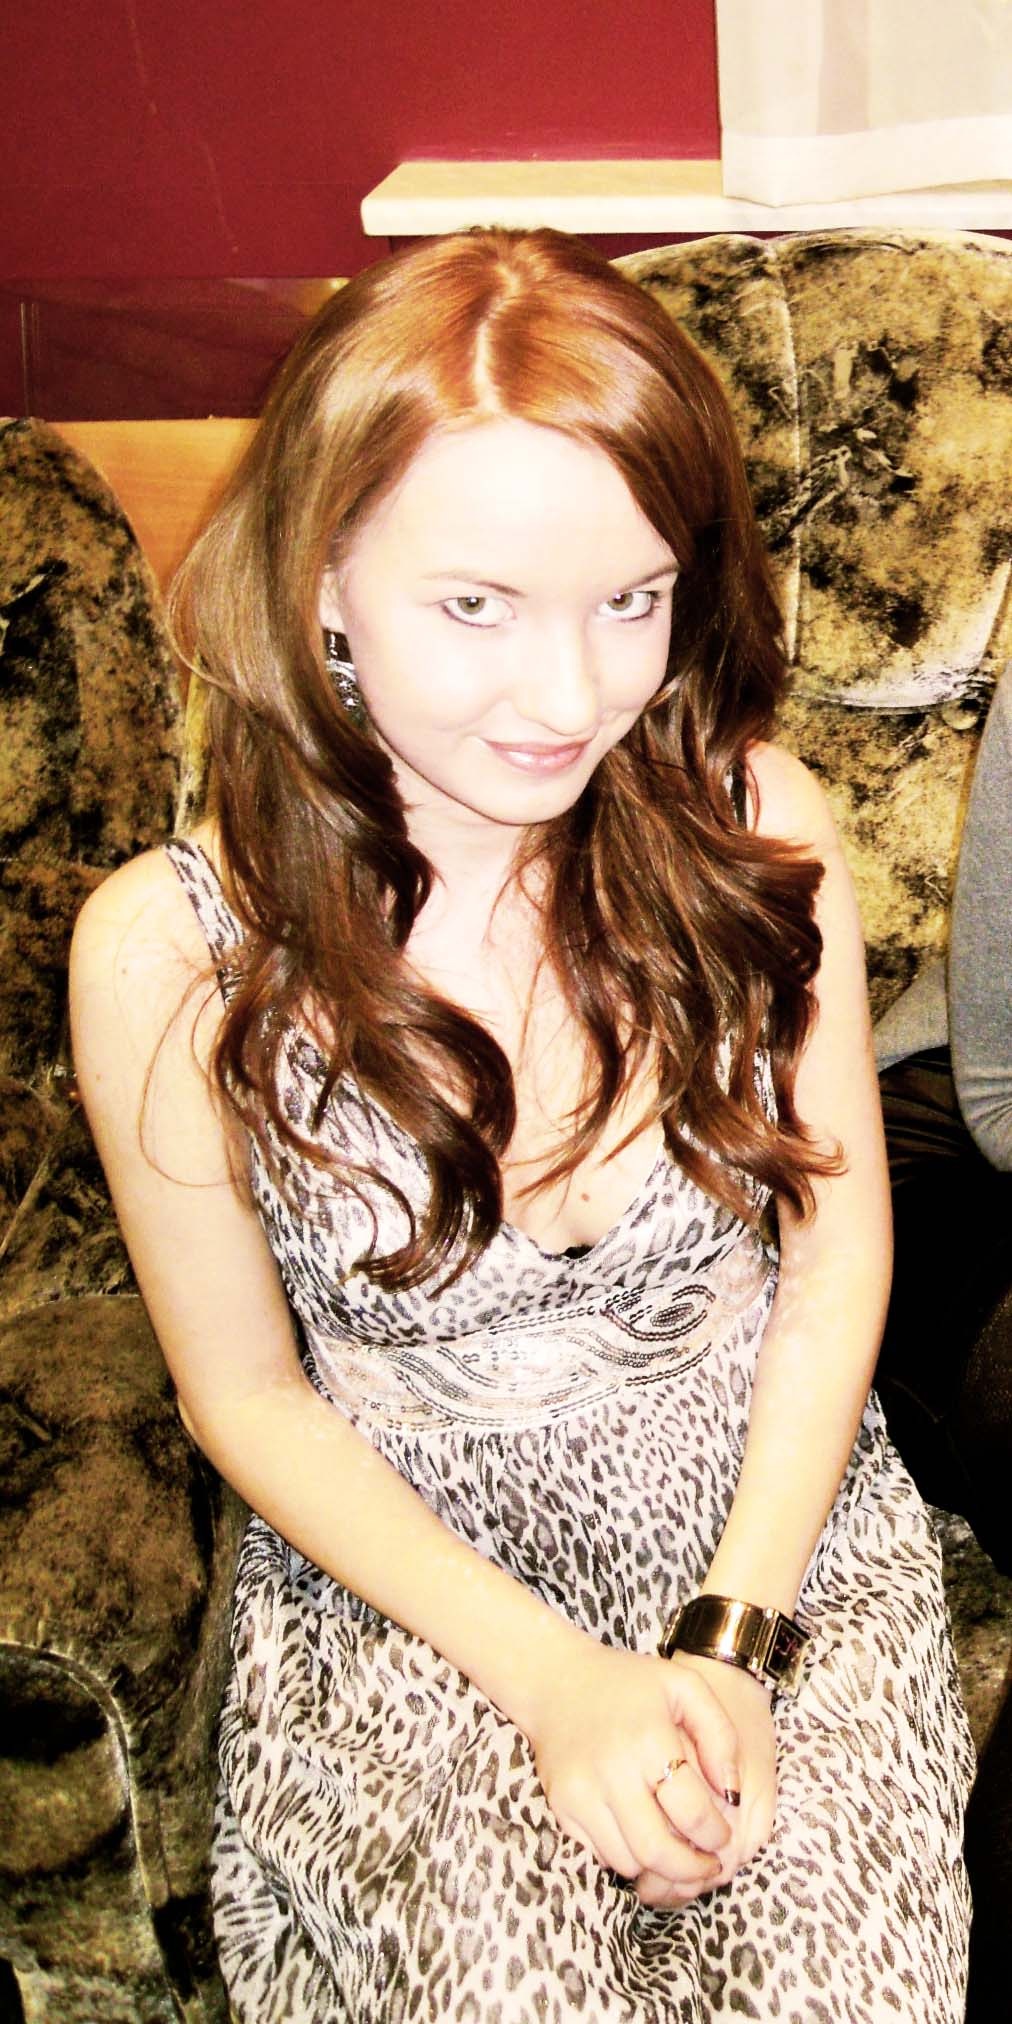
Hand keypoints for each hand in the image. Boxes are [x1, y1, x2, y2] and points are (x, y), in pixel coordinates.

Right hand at [526, 1637, 743, 1893]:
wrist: (557, 1680)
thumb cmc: (629, 1683)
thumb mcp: (685, 1687)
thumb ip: (720, 1736)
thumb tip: (733, 1794)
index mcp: (648, 1739)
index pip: (692, 1813)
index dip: (716, 1835)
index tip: (724, 1837)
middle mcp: (611, 1771)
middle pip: (657, 1851)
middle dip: (690, 1869)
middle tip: (707, 1866)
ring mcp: (581, 1793)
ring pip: (628, 1862)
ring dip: (658, 1866)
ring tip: (677, 1851)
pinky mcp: (562, 1807)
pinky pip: (601, 1855)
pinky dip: (627, 1856)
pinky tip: (642, 1836)